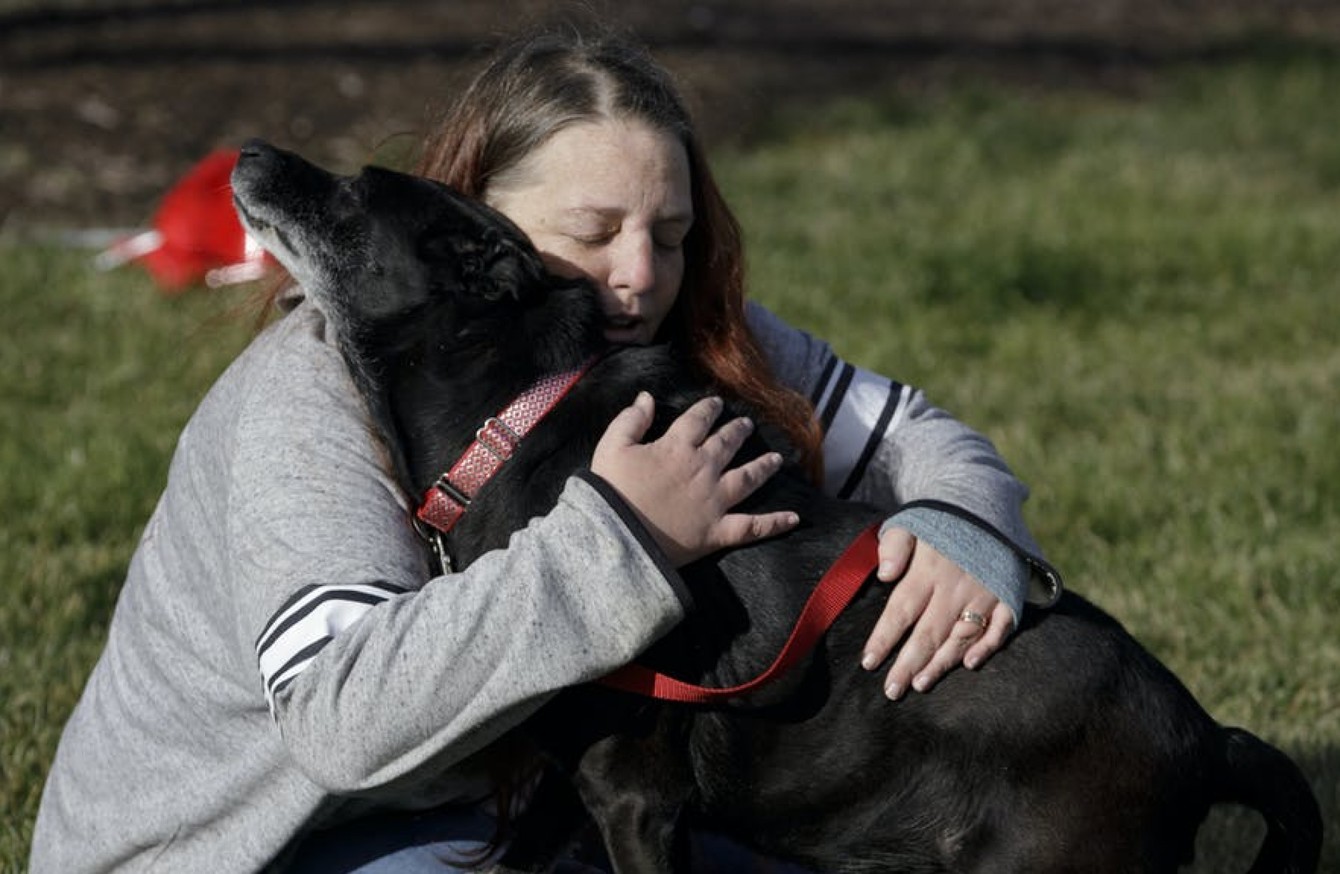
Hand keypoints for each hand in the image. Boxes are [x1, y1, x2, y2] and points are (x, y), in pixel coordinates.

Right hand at [591, 392, 798, 566]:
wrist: (616, 537)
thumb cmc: (610, 491)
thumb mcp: (612, 447)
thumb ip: (631, 419)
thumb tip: (646, 397)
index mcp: (676, 448)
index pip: (699, 420)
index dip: (709, 409)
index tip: (716, 403)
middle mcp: (702, 469)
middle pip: (727, 443)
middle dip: (738, 431)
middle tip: (747, 424)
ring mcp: (714, 501)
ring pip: (747, 478)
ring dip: (763, 466)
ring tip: (776, 459)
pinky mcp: (718, 531)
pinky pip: (753, 526)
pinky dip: (775, 523)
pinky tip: (795, 518)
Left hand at [860, 526, 1012, 698]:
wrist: (986, 503)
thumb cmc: (939, 521)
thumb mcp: (910, 522)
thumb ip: (894, 546)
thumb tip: (884, 574)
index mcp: (927, 569)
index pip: (901, 610)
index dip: (884, 639)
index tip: (868, 663)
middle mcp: (955, 586)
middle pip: (928, 632)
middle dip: (908, 664)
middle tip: (892, 691)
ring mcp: (984, 592)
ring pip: (961, 635)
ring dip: (942, 662)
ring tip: (921, 684)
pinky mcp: (1007, 594)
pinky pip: (1000, 627)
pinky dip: (987, 646)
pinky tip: (970, 664)